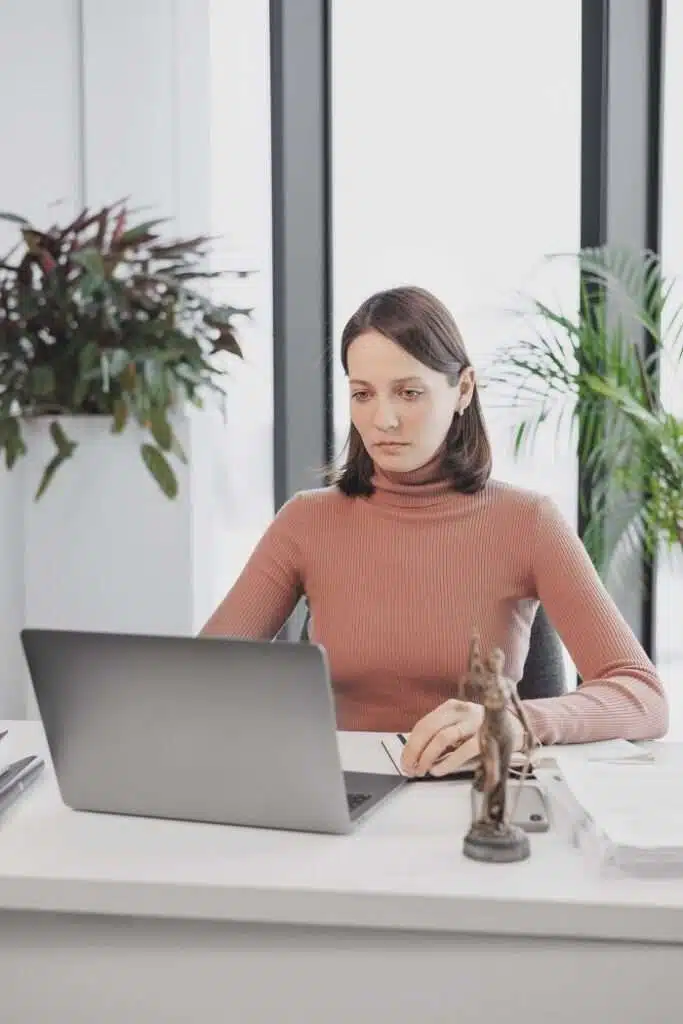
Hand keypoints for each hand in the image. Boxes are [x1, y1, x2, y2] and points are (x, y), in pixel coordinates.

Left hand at [399, 698, 523, 777]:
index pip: (423, 724)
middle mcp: (461, 710)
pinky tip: (438, 770)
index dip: (410, 744)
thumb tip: (417, 755)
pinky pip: (462, 749)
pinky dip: (447, 761)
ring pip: (442, 737)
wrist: (518, 726)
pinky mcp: (486, 736)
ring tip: (422, 770)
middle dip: (415, 750)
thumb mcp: (461, 726)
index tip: (404, 760)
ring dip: (427, 756)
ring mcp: (474, 722)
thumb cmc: (485, 729)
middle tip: (410, 768)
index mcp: (452, 707)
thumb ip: (442, 734)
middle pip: (429, 728)